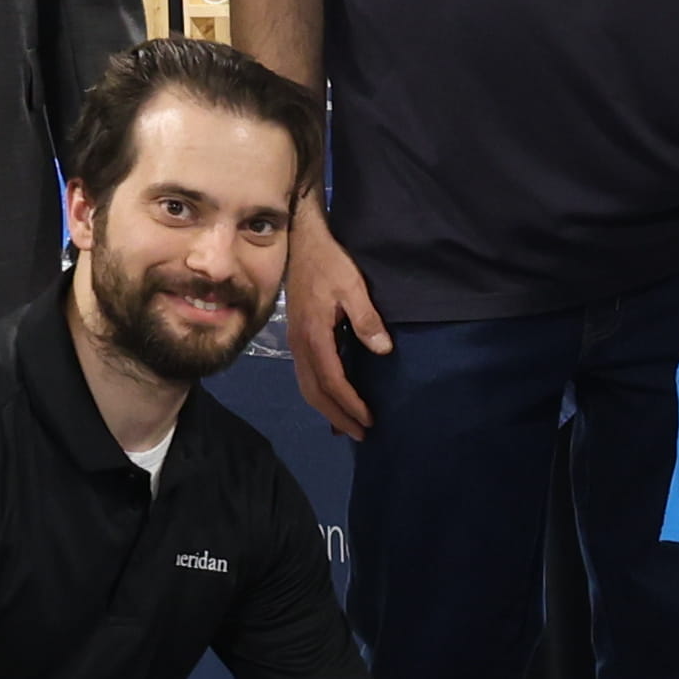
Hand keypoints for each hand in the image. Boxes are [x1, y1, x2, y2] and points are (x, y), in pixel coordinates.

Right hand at [283, 203, 390, 440]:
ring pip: (307, 387)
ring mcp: (295, 343)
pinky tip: (332, 399)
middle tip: (361, 434)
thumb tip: (383, 350)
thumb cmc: (329, 263)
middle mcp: (300, 345)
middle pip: (316, 392)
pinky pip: (306, 376)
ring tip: (347, 425)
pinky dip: (319, 394)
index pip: (333, 381)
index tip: (370, 419)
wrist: (301, 243)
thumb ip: (367, 319)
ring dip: (327, 409)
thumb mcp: (353, 287)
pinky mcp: (297, 338)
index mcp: (314, 336)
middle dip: (337, 416)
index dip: (351, 404)